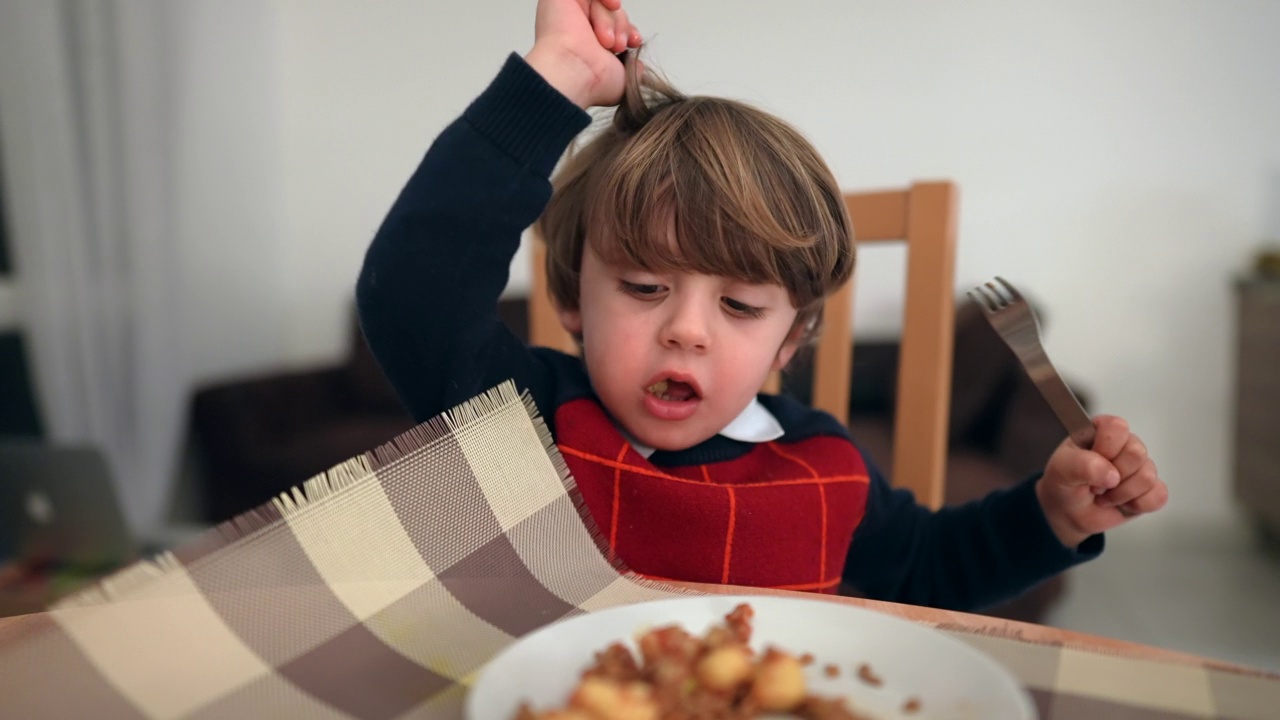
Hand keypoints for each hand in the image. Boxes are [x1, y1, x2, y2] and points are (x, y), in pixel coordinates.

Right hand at [524, 0, 642, 108]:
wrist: (575, 73)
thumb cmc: (592, 81)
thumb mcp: (622, 77)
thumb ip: (631, 67)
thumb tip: (637, 66)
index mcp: (586, 44)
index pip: (612, 25)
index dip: (626, 30)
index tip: (634, 42)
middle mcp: (576, 28)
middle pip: (610, 12)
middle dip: (620, 26)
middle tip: (617, 45)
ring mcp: (568, 11)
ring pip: (601, 3)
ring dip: (611, 18)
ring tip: (607, 39)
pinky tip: (612, 5)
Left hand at [1035, 415, 1167, 547]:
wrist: (1069, 513)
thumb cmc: (1065, 484)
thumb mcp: (1061, 470)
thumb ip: (1081, 464)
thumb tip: (1111, 474)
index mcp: (1101, 431)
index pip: (1117, 427)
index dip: (1106, 449)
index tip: (1089, 464)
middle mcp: (1124, 445)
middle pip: (1136, 453)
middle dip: (1111, 477)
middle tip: (1094, 484)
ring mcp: (1140, 467)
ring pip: (1147, 477)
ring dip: (1120, 494)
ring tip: (1104, 495)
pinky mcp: (1151, 489)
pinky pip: (1158, 495)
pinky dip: (1136, 505)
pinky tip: (1121, 503)